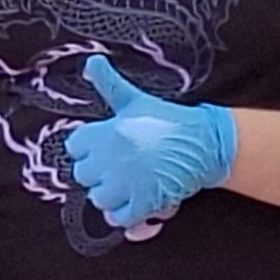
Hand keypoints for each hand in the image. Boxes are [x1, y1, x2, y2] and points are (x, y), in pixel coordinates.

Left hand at [63, 55, 235, 228]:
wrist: (205, 143)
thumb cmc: (169, 120)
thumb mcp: (136, 99)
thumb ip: (109, 84)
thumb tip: (92, 61)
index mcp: (105, 133)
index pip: (74, 147)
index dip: (87, 148)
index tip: (103, 147)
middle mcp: (111, 160)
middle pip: (83, 175)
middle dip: (99, 173)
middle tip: (119, 166)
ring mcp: (126, 184)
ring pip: (99, 199)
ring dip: (112, 195)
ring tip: (129, 184)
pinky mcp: (143, 204)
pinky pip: (119, 219)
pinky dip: (126, 215)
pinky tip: (137, 202)